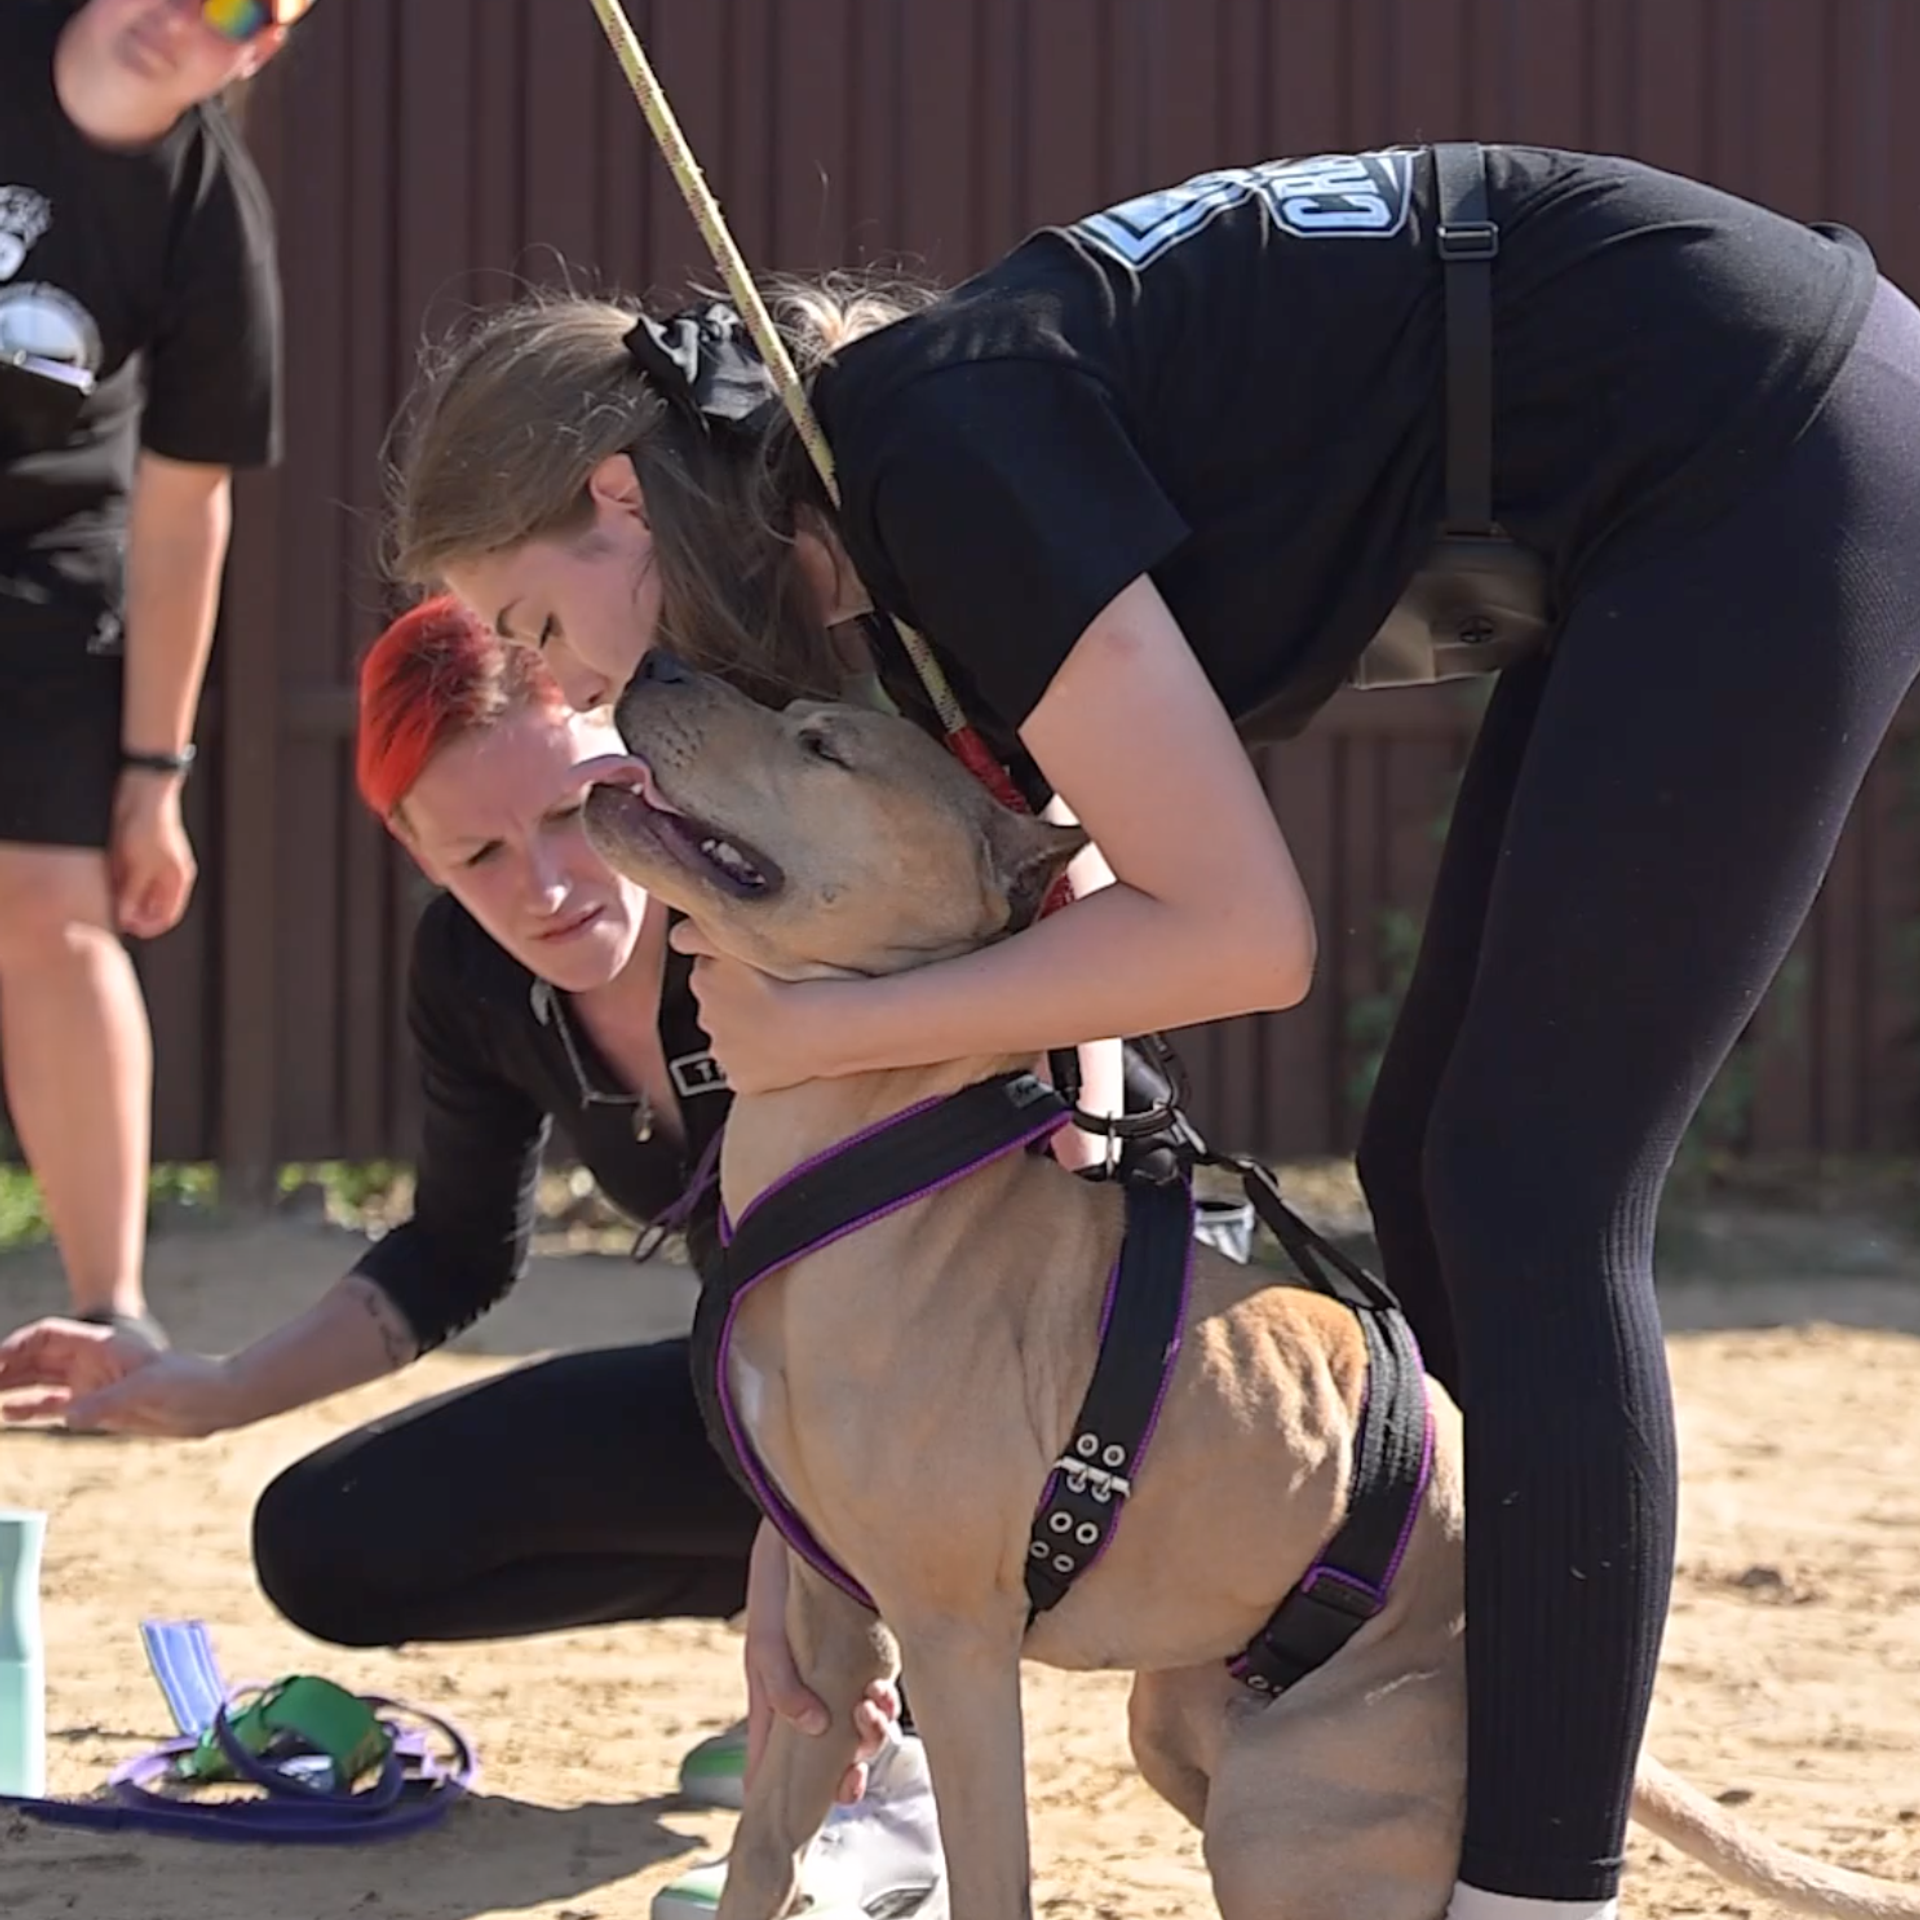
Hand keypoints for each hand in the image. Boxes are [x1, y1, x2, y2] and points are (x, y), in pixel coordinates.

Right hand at [0, 1320, 240, 1435]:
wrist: (214, 1401)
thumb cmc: (188, 1383)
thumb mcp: (148, 1390)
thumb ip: (106, 1402)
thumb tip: (69, 1417)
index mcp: (100, 1345)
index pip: (47, 1336)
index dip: (16, 1345)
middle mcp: (90, 1361)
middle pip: (35, 1358)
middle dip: (4, 1366)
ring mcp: (91, 1383)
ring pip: (38, 1382)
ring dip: (9, 1387)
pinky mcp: (97, 1406)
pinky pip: (53, 1406)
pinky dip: (28, 1409)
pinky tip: (6, 1415)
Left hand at [110, 773, 195, 938]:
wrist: (141, 790)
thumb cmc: (147, 826)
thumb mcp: (138, 865)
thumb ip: (132, 894)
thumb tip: (126, 920)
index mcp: (177, 879)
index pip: (167, 916)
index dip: (147, 927)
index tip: (125, 929)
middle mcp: (168, 874)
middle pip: (152, 907)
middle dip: (133, 913)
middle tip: (110, 914)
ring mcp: (154, 863)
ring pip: (138, 893)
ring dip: (124, 897)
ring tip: (108, 893)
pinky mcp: (138, 852)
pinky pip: (128, 876)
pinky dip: (118, 882)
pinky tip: (108, 876)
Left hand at [670, 921, 835, 1095]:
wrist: (818, 1026)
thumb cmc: (793, 976)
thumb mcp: (746, 933)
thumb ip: (704, 931)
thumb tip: (678, 935)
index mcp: (704, 977)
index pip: (709, 966)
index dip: (732, 964)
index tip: (756, 966)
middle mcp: (705, 1016)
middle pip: (718, 1003)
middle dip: (737, 1000)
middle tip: (773, 993)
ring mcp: (722, 1051)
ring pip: (731, 1038)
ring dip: (748, 1032)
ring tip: (782, 1023)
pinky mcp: (741, 1079)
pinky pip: (745, 1071)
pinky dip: (759, 1064)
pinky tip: (782, 1052)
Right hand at [743, 1520, 898, 1806]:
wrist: (807, 1522)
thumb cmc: (777, 1577)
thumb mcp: (767, 1633)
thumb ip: (780, 1683)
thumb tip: (814, 1728)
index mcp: (772, 1692)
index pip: (774, 1758)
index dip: (787, 1792)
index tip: (803, 1814)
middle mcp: (806, 1687)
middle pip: (826, 1750)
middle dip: (843, 1769)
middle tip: (855, 1780)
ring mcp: (837, 1670)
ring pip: (856, 1725)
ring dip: (867, 1734)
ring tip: (873, 1716)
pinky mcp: (866, 1651)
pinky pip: (877, 1692)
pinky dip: (880, 1702)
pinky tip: (883, 1692)